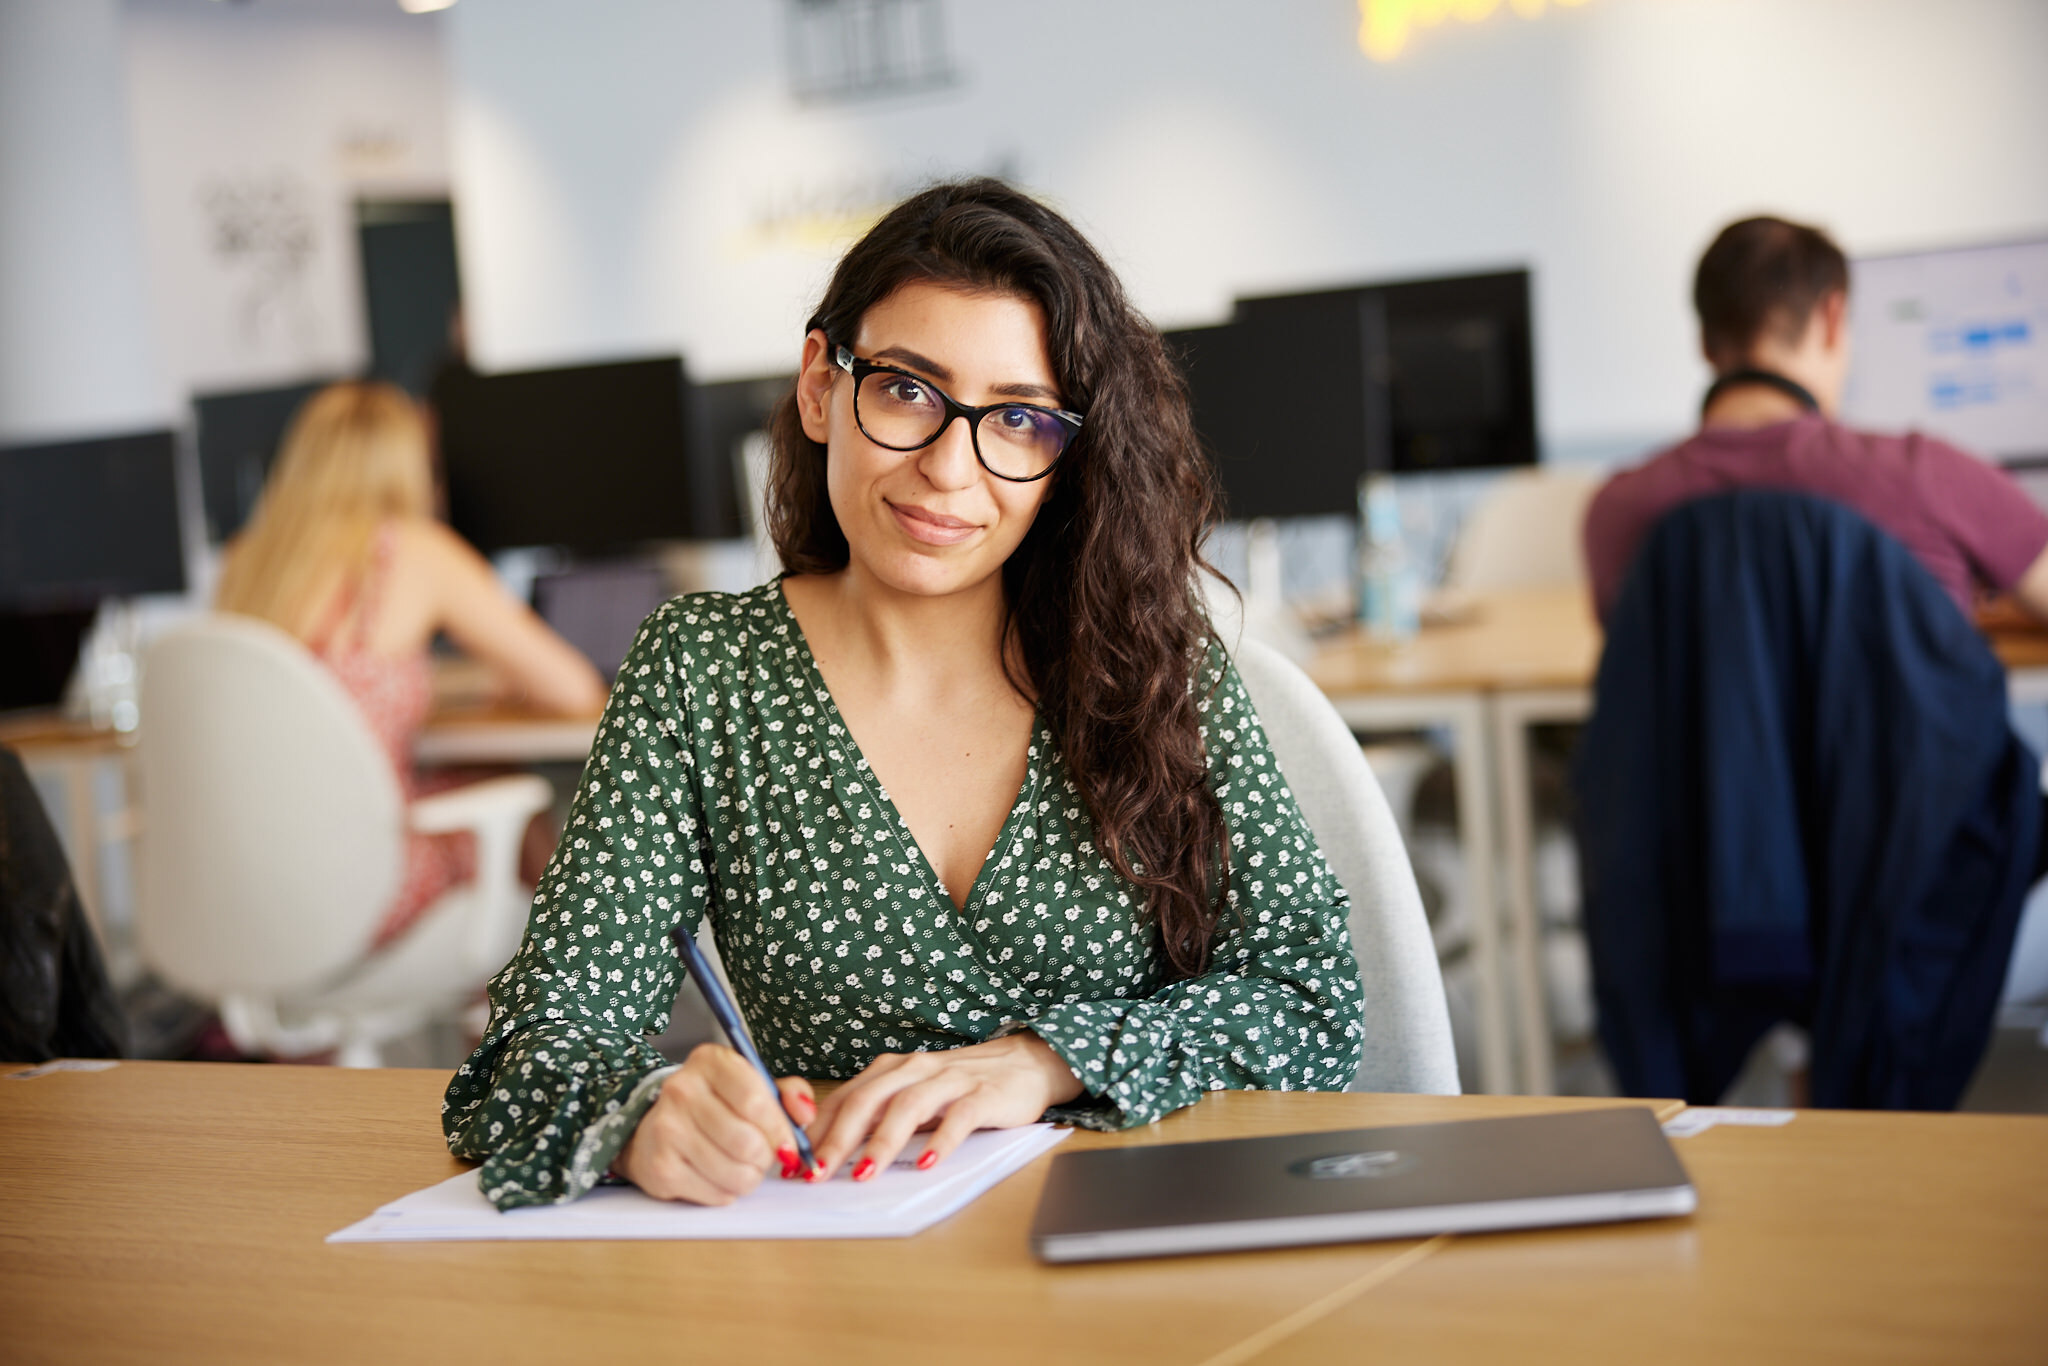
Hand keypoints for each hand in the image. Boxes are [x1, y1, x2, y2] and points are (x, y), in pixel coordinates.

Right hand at [613, 1043, 814, 1204]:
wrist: (655, 1127)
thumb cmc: (715, 1106)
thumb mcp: (753, 1087)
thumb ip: (788, 1094)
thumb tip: (805, 1113)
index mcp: (709, 1061)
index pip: (755, 1100)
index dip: (779, 1128)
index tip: (787, 1141)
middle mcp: (682, 1090)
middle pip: (747, 1142)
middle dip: (766, 1157)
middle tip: (763, 1156)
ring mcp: (666, 1129)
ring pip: (735, 1172)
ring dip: (750, 1177)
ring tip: (743, 1166)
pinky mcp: (660, 1168)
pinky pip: (716, 1194)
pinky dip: (727, 1192)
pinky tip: (718, 1176)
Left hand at [806, 1032, 1083, 1181]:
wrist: (1024, 1064)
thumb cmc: (960, 1087)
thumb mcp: (912, 1097)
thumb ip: (878, 1117)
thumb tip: (831, 1153)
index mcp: (891, 1071)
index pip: (844, 1099)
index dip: (817, 1130)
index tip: (795, 1163)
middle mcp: (914, 1069)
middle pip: (867, 1101)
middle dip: (838, 1139)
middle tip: (819, 1173)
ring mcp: (950, 1080)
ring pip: (907, 1107)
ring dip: (882, 1142)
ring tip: (865, 1174)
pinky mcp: (983, 1094)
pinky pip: (958, 1116)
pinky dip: (940, 1139)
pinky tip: (926, 1162)